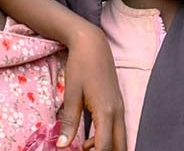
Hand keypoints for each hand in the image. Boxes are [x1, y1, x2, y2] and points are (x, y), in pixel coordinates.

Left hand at [59, 28, 126, 150]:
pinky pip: (118, 128)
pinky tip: (90, 140)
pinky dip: (108, 138)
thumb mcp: (71, 94)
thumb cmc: (80, 66)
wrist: (92, 44)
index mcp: (106, 111)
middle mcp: (117, 112)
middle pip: (120, 146)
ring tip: (84, 148)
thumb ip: (69, 121)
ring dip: (107, 147)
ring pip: (121, 138)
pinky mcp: (118, 104)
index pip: (105, 146)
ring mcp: (120, 107)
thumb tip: (62, 145)